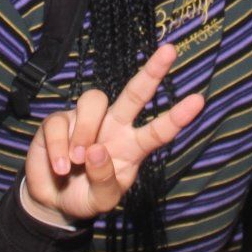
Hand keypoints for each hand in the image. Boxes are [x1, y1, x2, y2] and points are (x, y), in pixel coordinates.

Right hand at [23, 44, 204, 222]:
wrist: (53, 201)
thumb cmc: (87, 197)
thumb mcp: (101, 201)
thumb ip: (104, 181)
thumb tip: (96, 151)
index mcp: (131, 147)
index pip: (158, 131)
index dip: (177, 117)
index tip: (199, 100)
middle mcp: (113, 127)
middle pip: (134, 94)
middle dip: (152, 72)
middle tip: (170, 51)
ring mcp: (86, 120)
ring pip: (94, 102)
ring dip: (84, 132)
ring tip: (75, 162)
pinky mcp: (58, 121)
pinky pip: (59, 123)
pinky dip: (59, 147)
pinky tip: (60, 166)